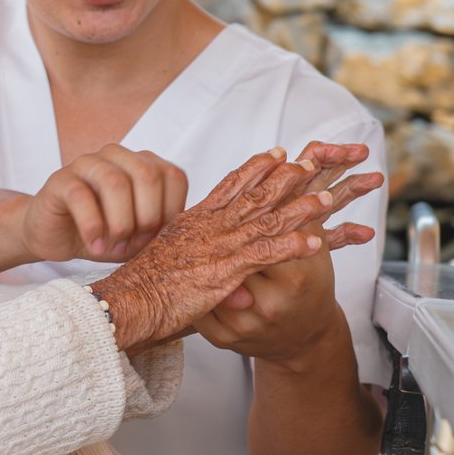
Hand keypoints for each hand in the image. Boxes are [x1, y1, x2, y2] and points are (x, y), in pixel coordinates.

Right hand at [21, 145, 188, 262]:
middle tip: (134, 242)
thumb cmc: (104, 233)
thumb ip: (162, 228)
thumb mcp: (140, 235)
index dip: (170, 211)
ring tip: (113, 246)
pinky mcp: (60, 179)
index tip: (156, 236)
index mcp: (143, 164)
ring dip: (119, 223)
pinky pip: (81, 196)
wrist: (57, 237)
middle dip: (146, 217)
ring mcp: (87, 163)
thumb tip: (186, 232)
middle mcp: (117, 156)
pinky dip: (92, 227)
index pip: (174, 176)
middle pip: (147, 175)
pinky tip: (94, 245)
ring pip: (114, 182)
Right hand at [93, 144, 381, 351]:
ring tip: (327, 200)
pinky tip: (314, 243)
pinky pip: (265, 255)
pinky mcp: (224, 271)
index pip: (229, 186)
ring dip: (300, 209)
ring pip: (266, 220)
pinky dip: (291, 247)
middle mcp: (209, 227)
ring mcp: (218, 247)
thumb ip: (193, 259)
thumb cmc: (140, 288)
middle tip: (313, 161)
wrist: (125, 301)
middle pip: (254, 194)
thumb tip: (204, 262)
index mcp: (194, 221)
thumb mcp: (169, 263)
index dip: (255, 168)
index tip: (276, 152)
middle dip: (286, 177)